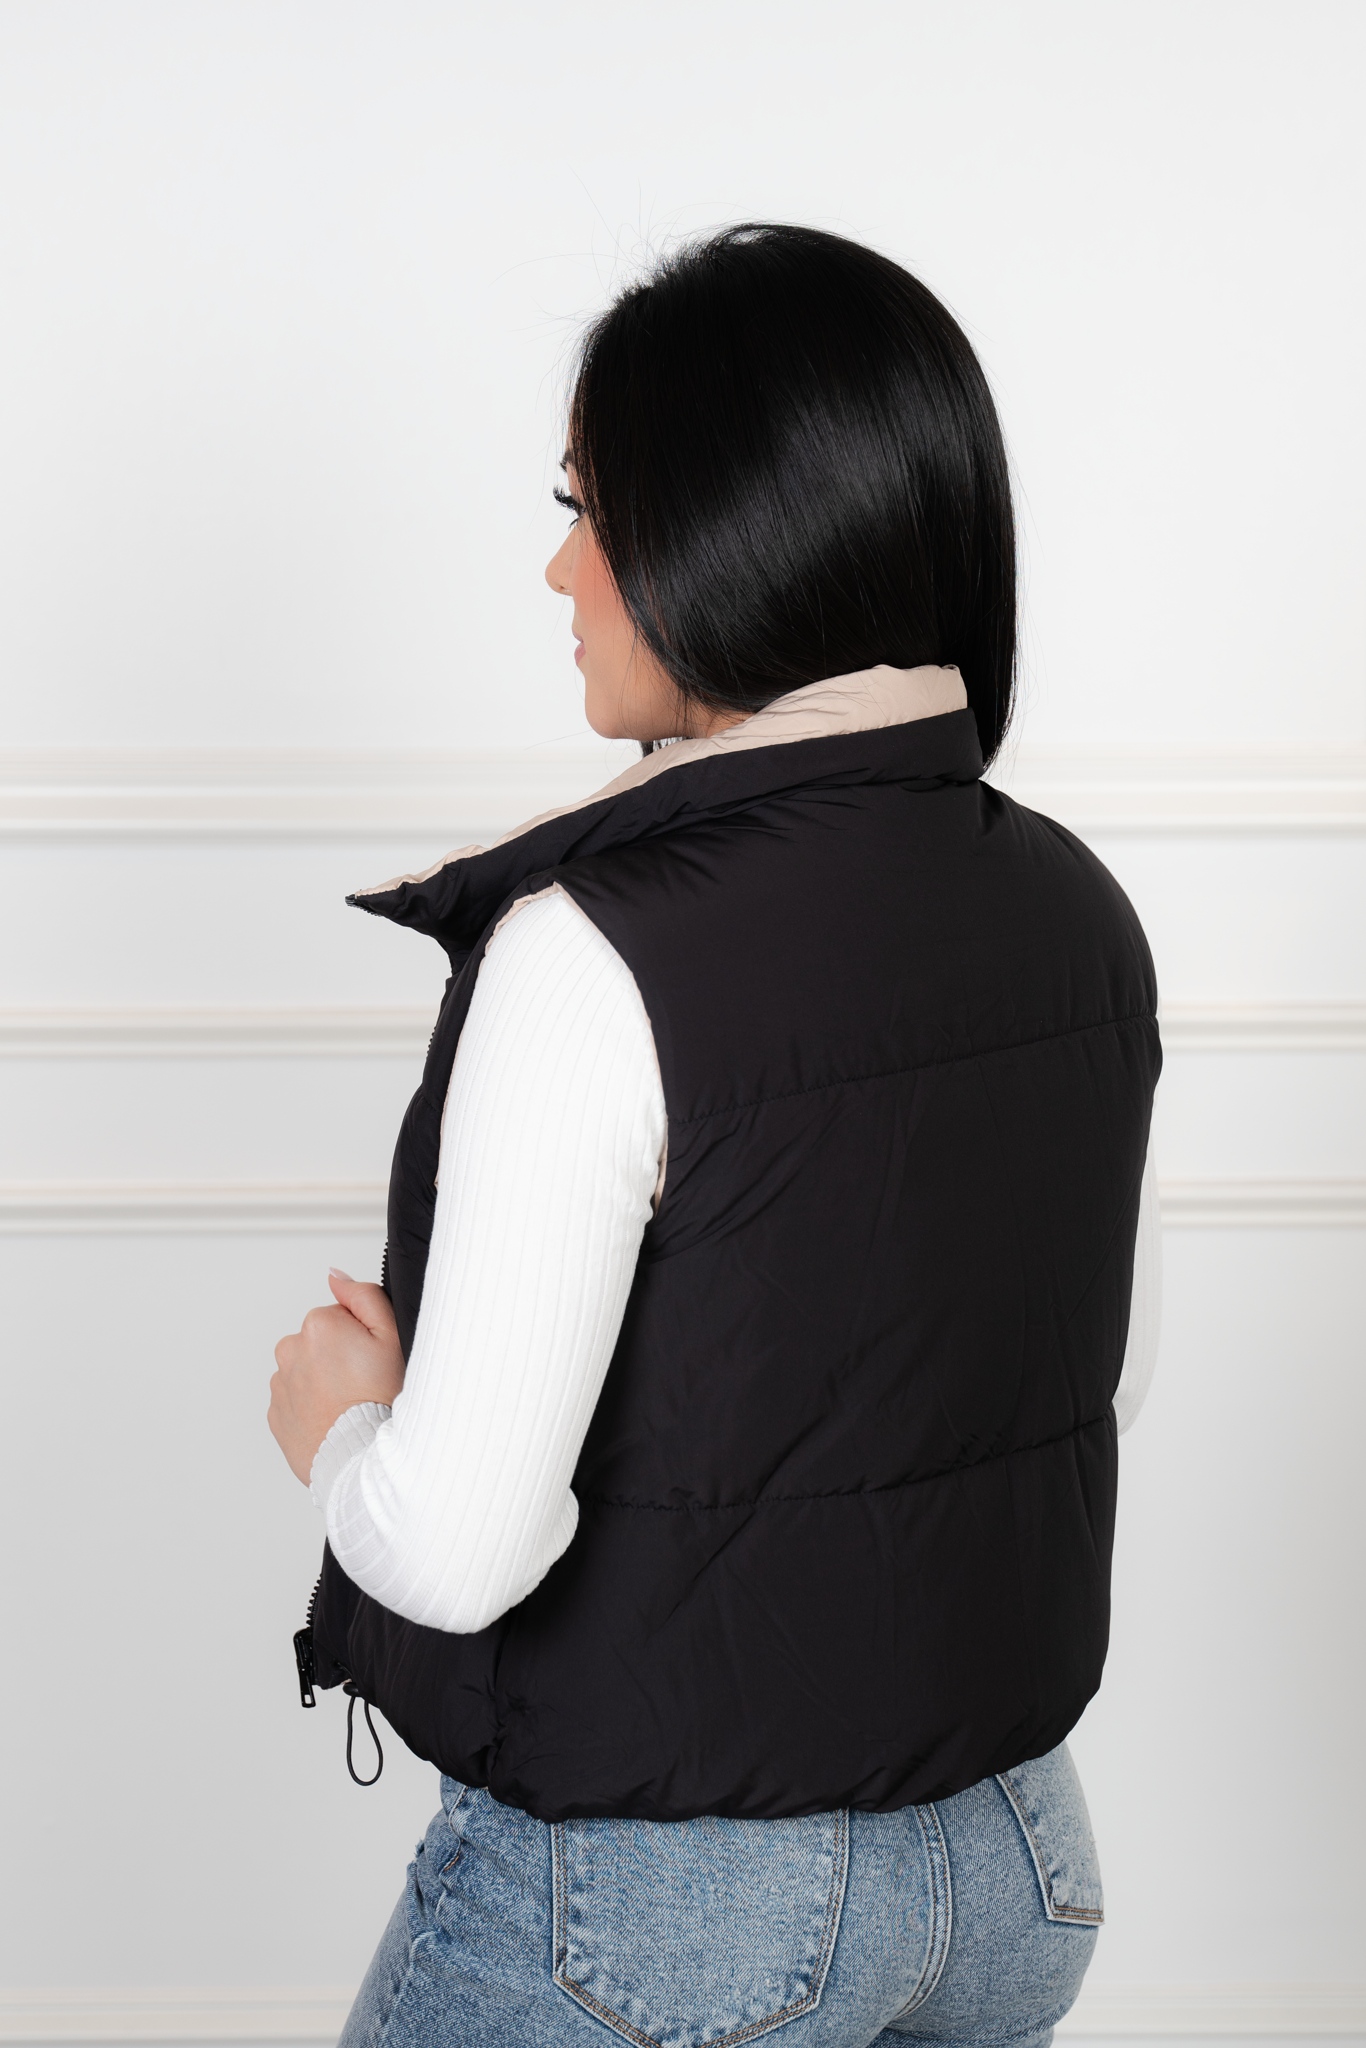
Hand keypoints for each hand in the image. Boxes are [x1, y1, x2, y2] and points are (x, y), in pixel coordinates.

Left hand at [269, 1269, 405, 1485]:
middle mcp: (291, 1350)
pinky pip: (295, 1401)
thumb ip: (363, 1296)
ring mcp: (280, 1384)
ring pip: (305, 1371)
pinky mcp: (276, 1415)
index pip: (340, 1317)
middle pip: (319, 1343)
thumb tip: (335, 1277)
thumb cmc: (380, 1400)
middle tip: (363, 1382)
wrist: (360, 1458)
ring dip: (323, 1382)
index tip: (372, 1359)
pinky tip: (334, 1418)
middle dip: (339, 1357)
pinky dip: (312, 1406)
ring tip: (349, 1404)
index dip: (361, 1337)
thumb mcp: (391, 1336)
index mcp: (318, 1326)